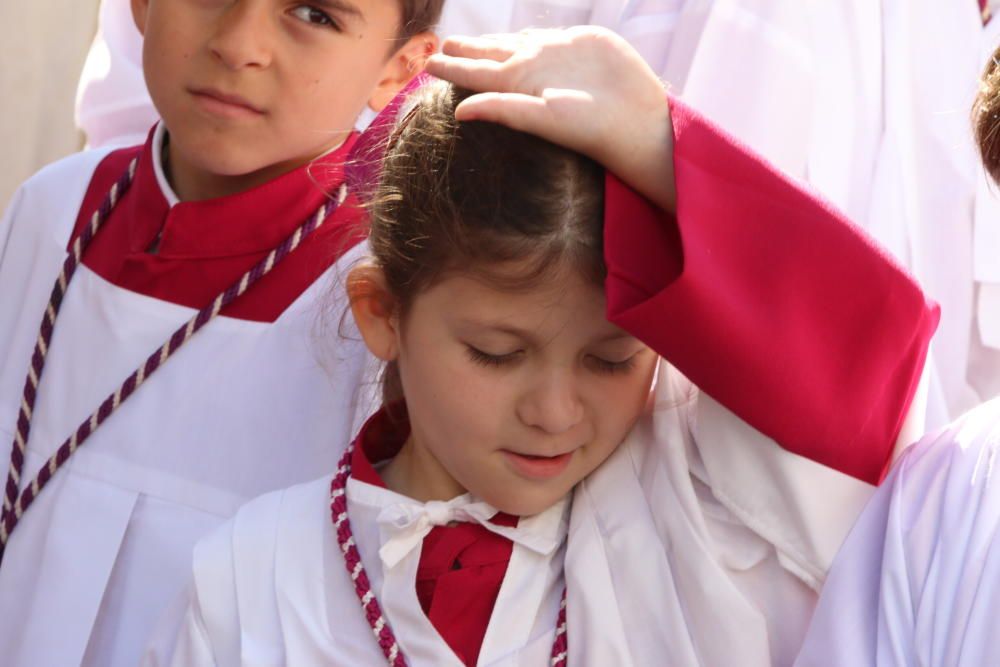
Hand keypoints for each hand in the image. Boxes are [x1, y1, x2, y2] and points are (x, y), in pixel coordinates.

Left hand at [425, 27, 675, 211]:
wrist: (635, 119)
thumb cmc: (588, 126)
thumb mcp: (540, 118)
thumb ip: (501, 110)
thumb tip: (457, 113)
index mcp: (517, 83)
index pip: (475, 73)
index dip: (451, 68)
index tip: (427, 65)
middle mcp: (533, 67)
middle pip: (490, 54)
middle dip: (467, 50)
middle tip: (442, 46)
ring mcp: (556, 54)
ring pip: (515, 42)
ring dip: (492, 42)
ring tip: (471, 42)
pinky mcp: (581, 43)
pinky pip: (548, 35)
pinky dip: (530, 36)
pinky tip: (520, 38)